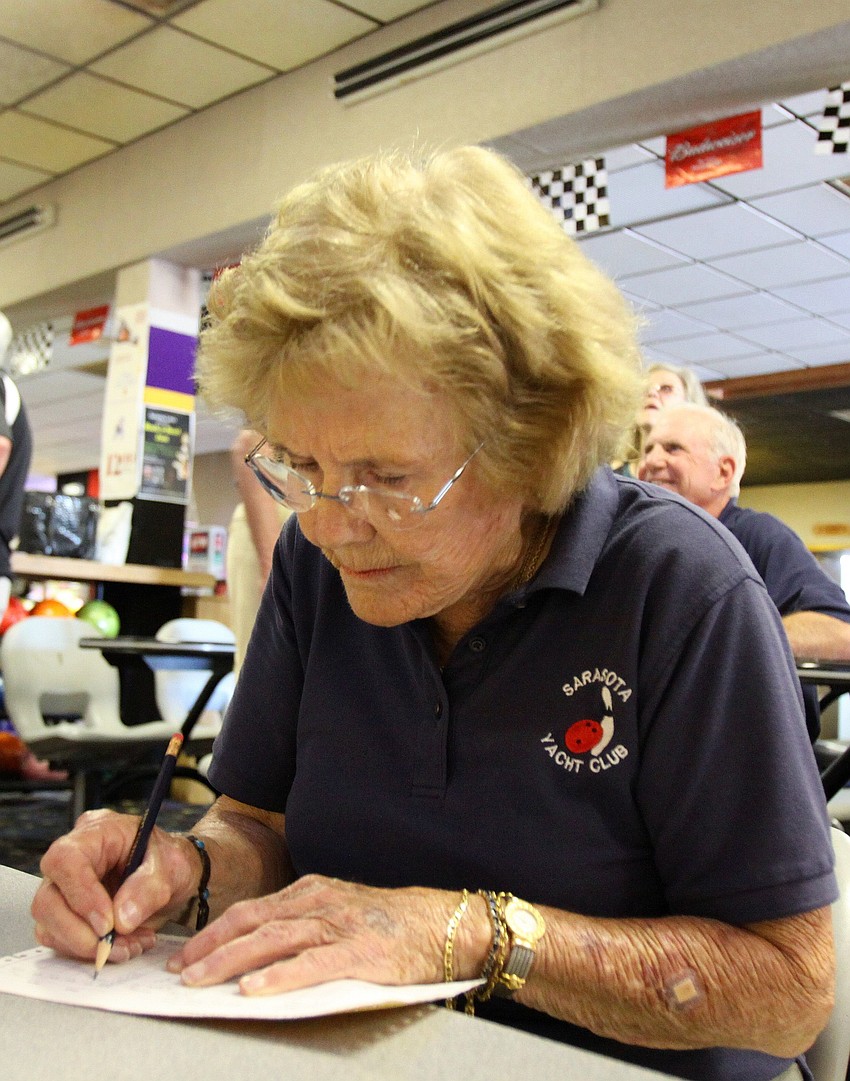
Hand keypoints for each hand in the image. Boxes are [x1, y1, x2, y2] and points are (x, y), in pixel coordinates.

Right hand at [31, 809, 197, 964]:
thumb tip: (121, 920)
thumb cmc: (170, 861)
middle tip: (114, 947)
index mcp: (97, 832)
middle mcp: (72, 859)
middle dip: (79, 933)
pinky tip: (123, 947)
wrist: (174, 877)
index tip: (107, 924)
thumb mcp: (172, 867)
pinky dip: (89, 952)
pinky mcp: (66, 914)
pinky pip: (61, 941)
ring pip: (49, 926)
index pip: (66, 860)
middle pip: (47, 899)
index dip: (81, 895)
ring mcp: (64, 888)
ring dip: (87, 947)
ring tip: (129, 947)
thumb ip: (148, 889)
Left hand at [167, 874, 488, 994]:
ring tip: (201, 981)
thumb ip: (302, 926)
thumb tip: (254, 955)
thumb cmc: (389, 925)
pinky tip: (256, 990)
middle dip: (209, 948)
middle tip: (178, 972)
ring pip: (272, 940)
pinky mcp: (359, 953)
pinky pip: (311, 965)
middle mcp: (318, 902)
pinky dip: (279, 977)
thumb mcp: (338, 912)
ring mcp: (338, 925)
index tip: (184, 956)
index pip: (250, 911)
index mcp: (310, 892)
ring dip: (230, 961)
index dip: (212, 933)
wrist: (441, 923)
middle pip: (251, 922)